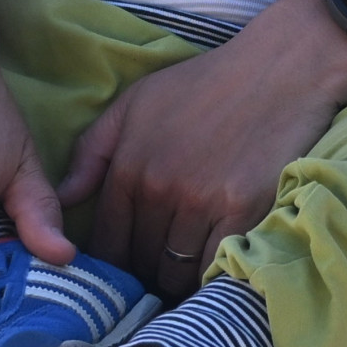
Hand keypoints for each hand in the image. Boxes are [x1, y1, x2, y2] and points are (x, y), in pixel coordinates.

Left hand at [56, 0, 346, 297]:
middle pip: (139, 261)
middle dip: (146, 273)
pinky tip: (214, 272)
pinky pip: (214, 266)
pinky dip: (211, 276)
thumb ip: (93, 150)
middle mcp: (159, 187)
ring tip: (185, 277)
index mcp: (129, 165)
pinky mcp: (242, 210)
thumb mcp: (138, 100)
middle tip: (158, 275)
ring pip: (175, 271)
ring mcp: (201, 201)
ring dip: (178, 279)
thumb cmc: (207, 82)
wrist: (281, 67)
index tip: (128, 269)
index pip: (106, 241)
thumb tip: (64, 197)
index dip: (114, 264)